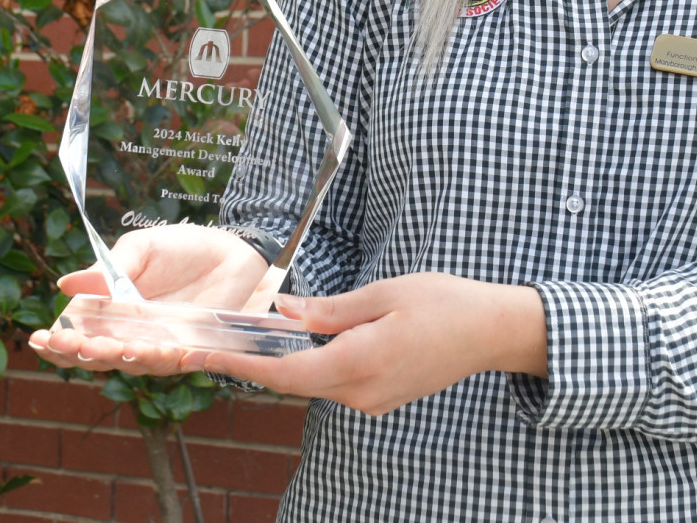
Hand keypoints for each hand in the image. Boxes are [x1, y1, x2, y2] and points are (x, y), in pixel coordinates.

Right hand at [27, 226, 267, 375]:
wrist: (234, 250)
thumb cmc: (182, 248)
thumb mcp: (140, 250)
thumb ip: (107, 270)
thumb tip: (63, 284)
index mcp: (110, 311)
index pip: (76, 334)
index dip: (57, 342)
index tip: (41, 339)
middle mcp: (129, 335)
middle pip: (96, 356)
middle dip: (78, 353)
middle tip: (67, 344)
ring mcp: (158, 346)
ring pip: (129, 363)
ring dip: (114, 357)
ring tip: (101, 348)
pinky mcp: (188, 351)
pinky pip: (168, 362)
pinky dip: (154, 359)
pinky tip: (140, 351)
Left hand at [200, 273, 548, 416]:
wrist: (491, 332)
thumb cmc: (444, 303)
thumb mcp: (384, 293)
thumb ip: (331, 310)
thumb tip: (284, 311)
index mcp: (359, 363)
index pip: (285, 373)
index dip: (241, 365)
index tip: (205, 356)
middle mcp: (362, 393)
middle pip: (293, 383)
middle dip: (252, 365)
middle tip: (213, 345)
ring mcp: (372, 401)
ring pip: (313, 384)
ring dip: (281, 365)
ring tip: (248, 341)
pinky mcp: (381, 399)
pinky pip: (335, 384)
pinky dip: (310, 366)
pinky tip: (299, 345)